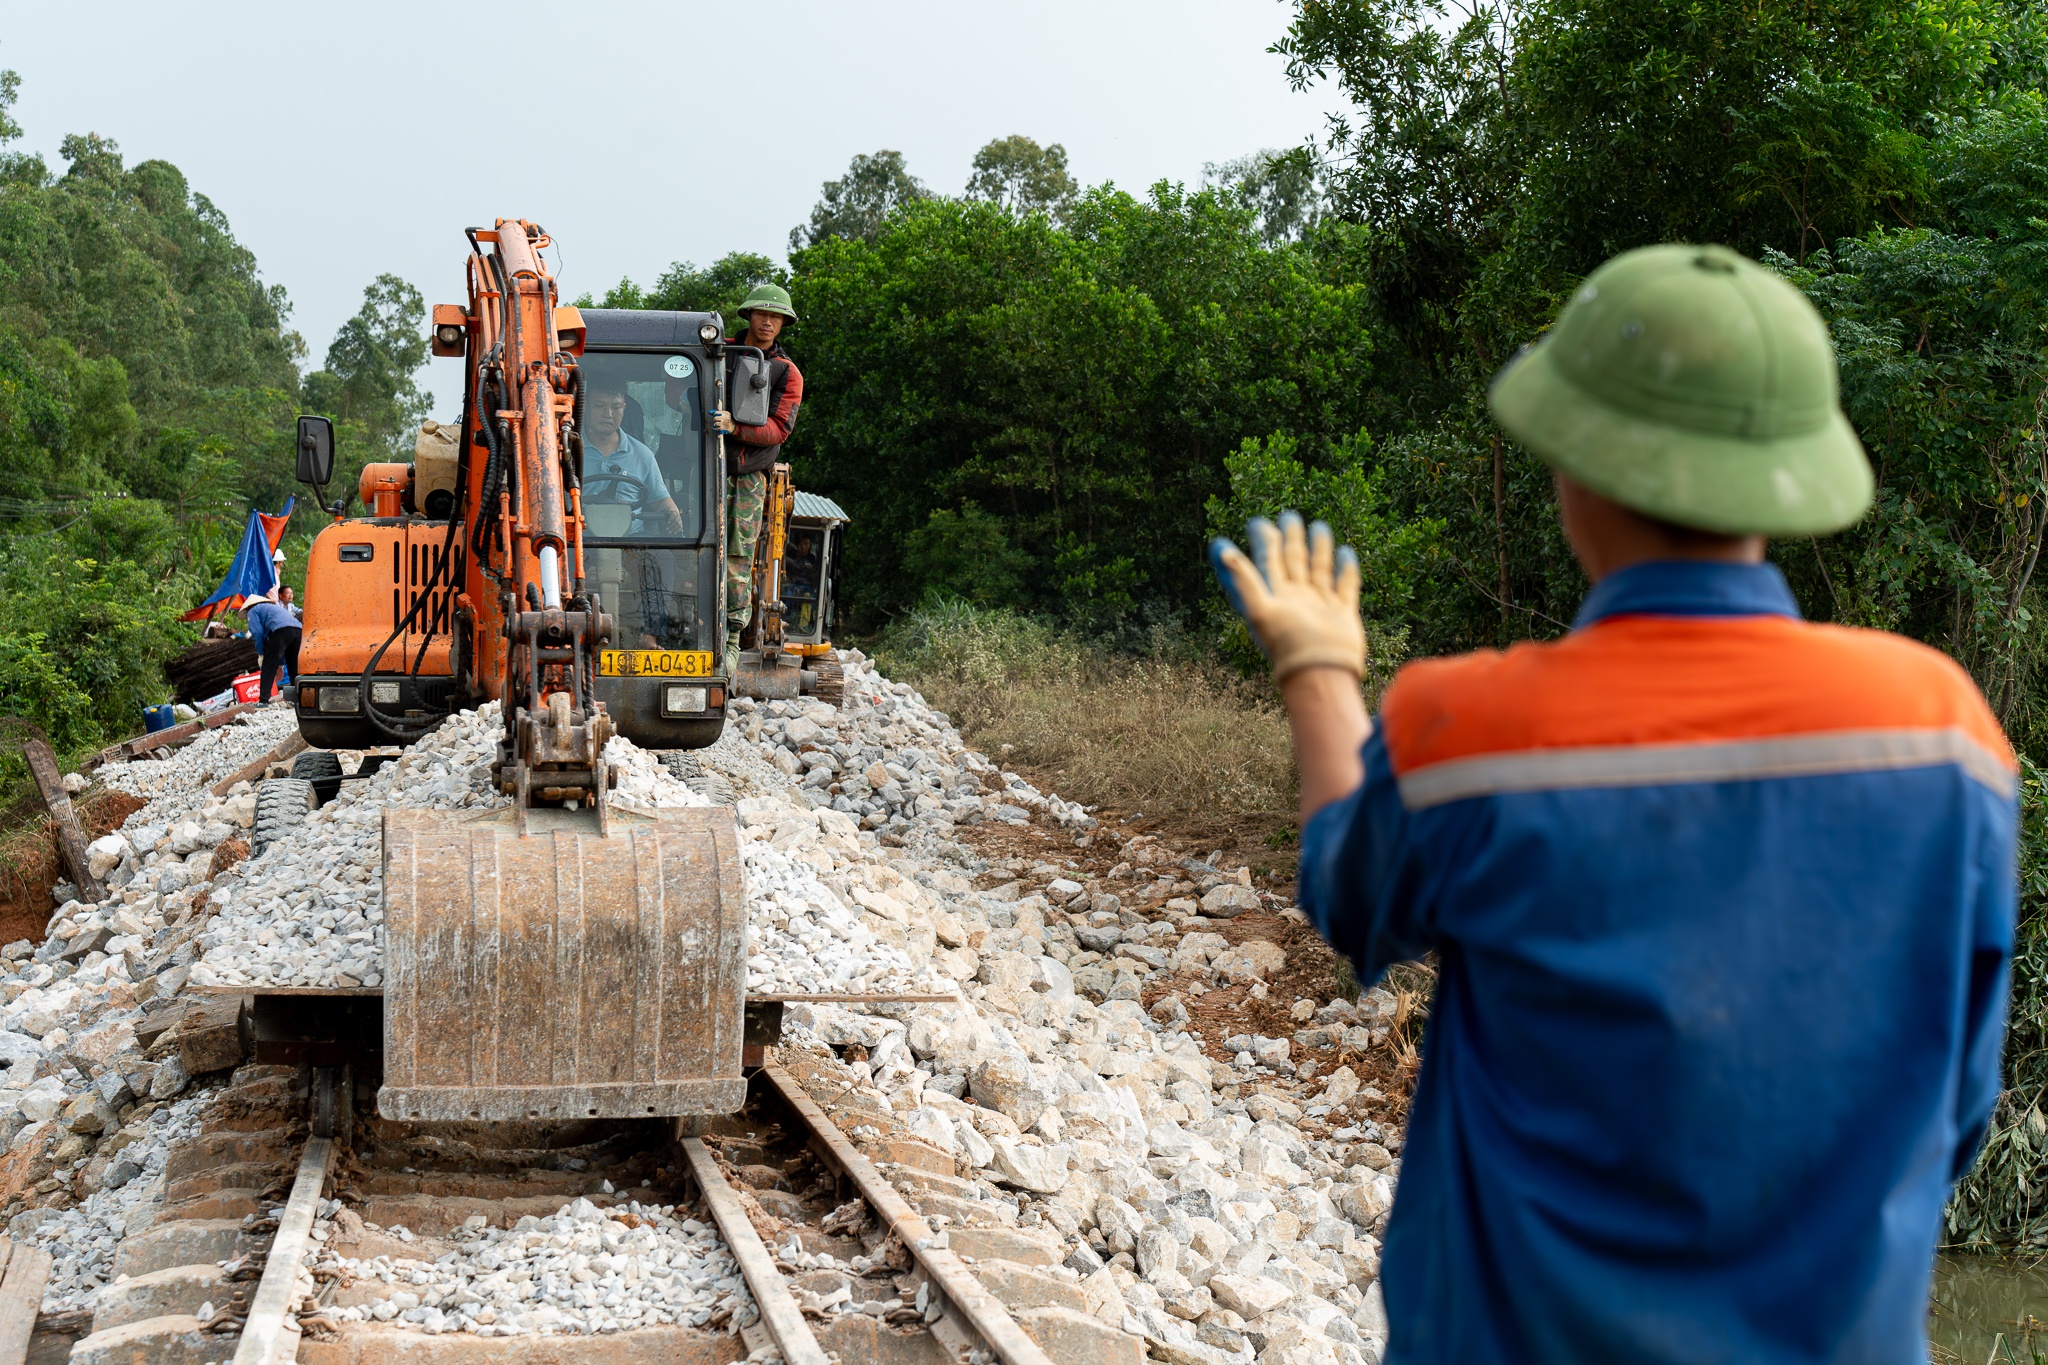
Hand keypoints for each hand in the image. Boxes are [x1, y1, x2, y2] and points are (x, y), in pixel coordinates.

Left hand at [660, 503, 684, 534]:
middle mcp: (678, 516)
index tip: (667, 523)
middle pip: (676, 521)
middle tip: (667, 529)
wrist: (674, 511)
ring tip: (670, 532)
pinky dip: (678, 530)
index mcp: (674, 512)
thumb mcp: (665, 511)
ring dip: (674, 529)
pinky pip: (680, 527)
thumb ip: (661, 514)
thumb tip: (654, 517)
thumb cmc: (668, 512)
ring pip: (678, 525)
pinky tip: (674, 532)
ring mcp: (680, 520)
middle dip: (671, 526)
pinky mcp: (681, 523)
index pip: (673, 516)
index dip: (671, 519)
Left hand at [709, 409, 734, 433]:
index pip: (716, 413)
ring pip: (715, 423)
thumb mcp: (724, 414)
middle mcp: (726, 418)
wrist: (733, 426)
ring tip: (716, 424)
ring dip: (715, 424)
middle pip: (715, 418)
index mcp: (726, 413)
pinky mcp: (724, 428)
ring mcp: (725, 423)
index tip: (715, 415)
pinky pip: (717, 428)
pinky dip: (715, 428)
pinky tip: (714, 428)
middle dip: (714, 420)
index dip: (714, 414)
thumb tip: (709, 412)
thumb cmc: (727, 419)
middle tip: (715, 420)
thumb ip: (716, 412)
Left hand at [1209, 512, 1366, 683]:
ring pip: (1319, 569)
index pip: (1268, 561)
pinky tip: (1346, 553)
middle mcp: (1297, 598)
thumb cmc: (1287, 644)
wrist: (1320, 672)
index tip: (1258, 521)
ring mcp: (1320, 605)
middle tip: (1288, 515)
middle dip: (1291, 538)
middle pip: (1293, 561)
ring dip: (1319, 548)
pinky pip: (1346, 586)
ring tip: (1319, 526)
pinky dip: (1347, 569)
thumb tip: (1221, 549)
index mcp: (1276, 595)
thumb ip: (1242, 579)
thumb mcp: (1259, 609)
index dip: (1263, 541)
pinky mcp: (1342, 613)